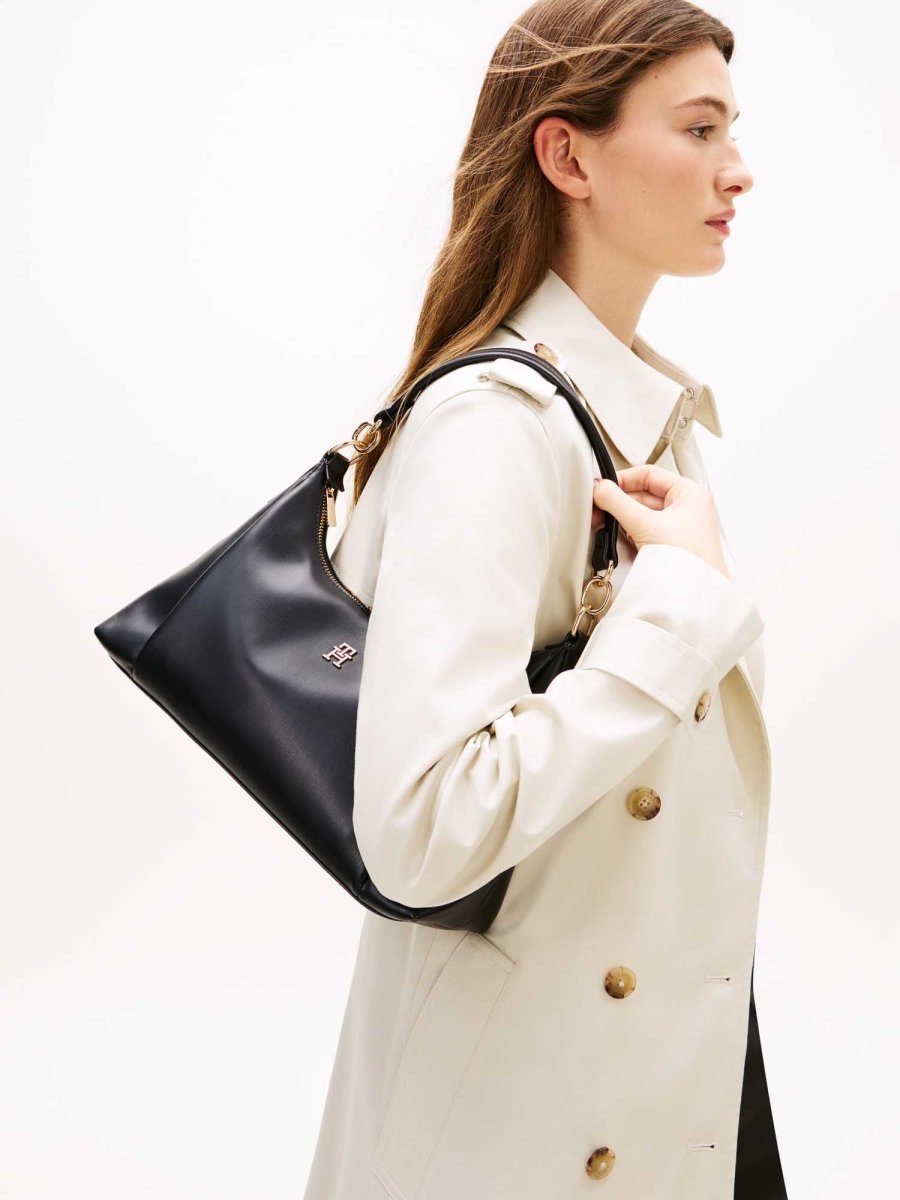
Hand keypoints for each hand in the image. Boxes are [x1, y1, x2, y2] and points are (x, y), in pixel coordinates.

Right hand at [591, 465, 729, 577]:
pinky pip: (646, 530)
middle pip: (645, 494)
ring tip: (605, 524)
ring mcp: (680, 528)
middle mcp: (687, 508)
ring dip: (623, 517)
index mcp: (690, 494)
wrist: (696, 598)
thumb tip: (599, 488)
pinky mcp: (672, 546)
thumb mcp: (645, 524)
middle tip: (598, 508)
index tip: (604, 488)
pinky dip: (631, 531)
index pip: (650, 474)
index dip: (624, 479)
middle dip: (619, 501)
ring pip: (644, 513)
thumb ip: (617, 502)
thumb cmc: (686, 560)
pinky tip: (619, 537)